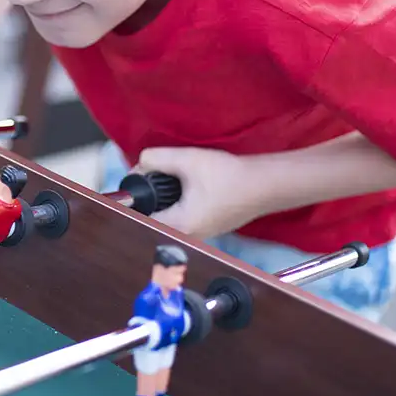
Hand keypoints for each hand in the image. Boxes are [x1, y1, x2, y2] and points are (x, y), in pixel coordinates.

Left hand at [135, 147, 264, 238]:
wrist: (264, 185)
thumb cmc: (230, 176)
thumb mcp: (188, 160)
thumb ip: (156, 159)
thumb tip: (139, 163)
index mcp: (179, 225)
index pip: (139, 218)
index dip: (131, 198)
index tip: (132, 183)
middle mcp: (186, 236)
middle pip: (150, 219)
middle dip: (146, 197)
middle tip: (148, 175)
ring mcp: (197, 236)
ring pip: (164, 219)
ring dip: (160, 201)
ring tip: (165, 180)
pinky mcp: (205, 229)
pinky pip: (178, 219)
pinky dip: (173, 204)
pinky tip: (181, 189)